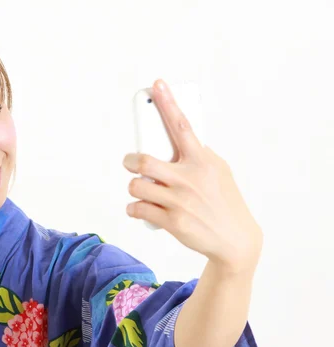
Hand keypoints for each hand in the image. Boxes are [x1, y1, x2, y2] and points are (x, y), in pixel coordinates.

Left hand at [123, 79, 262, 272]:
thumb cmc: (224, 200)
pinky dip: (133, 208)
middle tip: (131, 162)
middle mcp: (190, 178)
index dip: (167, 103)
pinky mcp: (173, 222)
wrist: (235, 240)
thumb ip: (197, 155)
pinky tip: (138, 208)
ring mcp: (180, 201)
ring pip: (136, 186)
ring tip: (141, 190)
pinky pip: (137, 209)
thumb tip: (172, 139)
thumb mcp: (218, 171)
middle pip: (144, 160)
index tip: (156, 85)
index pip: (181, 125)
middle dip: (130, 160)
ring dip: (133, 187)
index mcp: (202, 160)